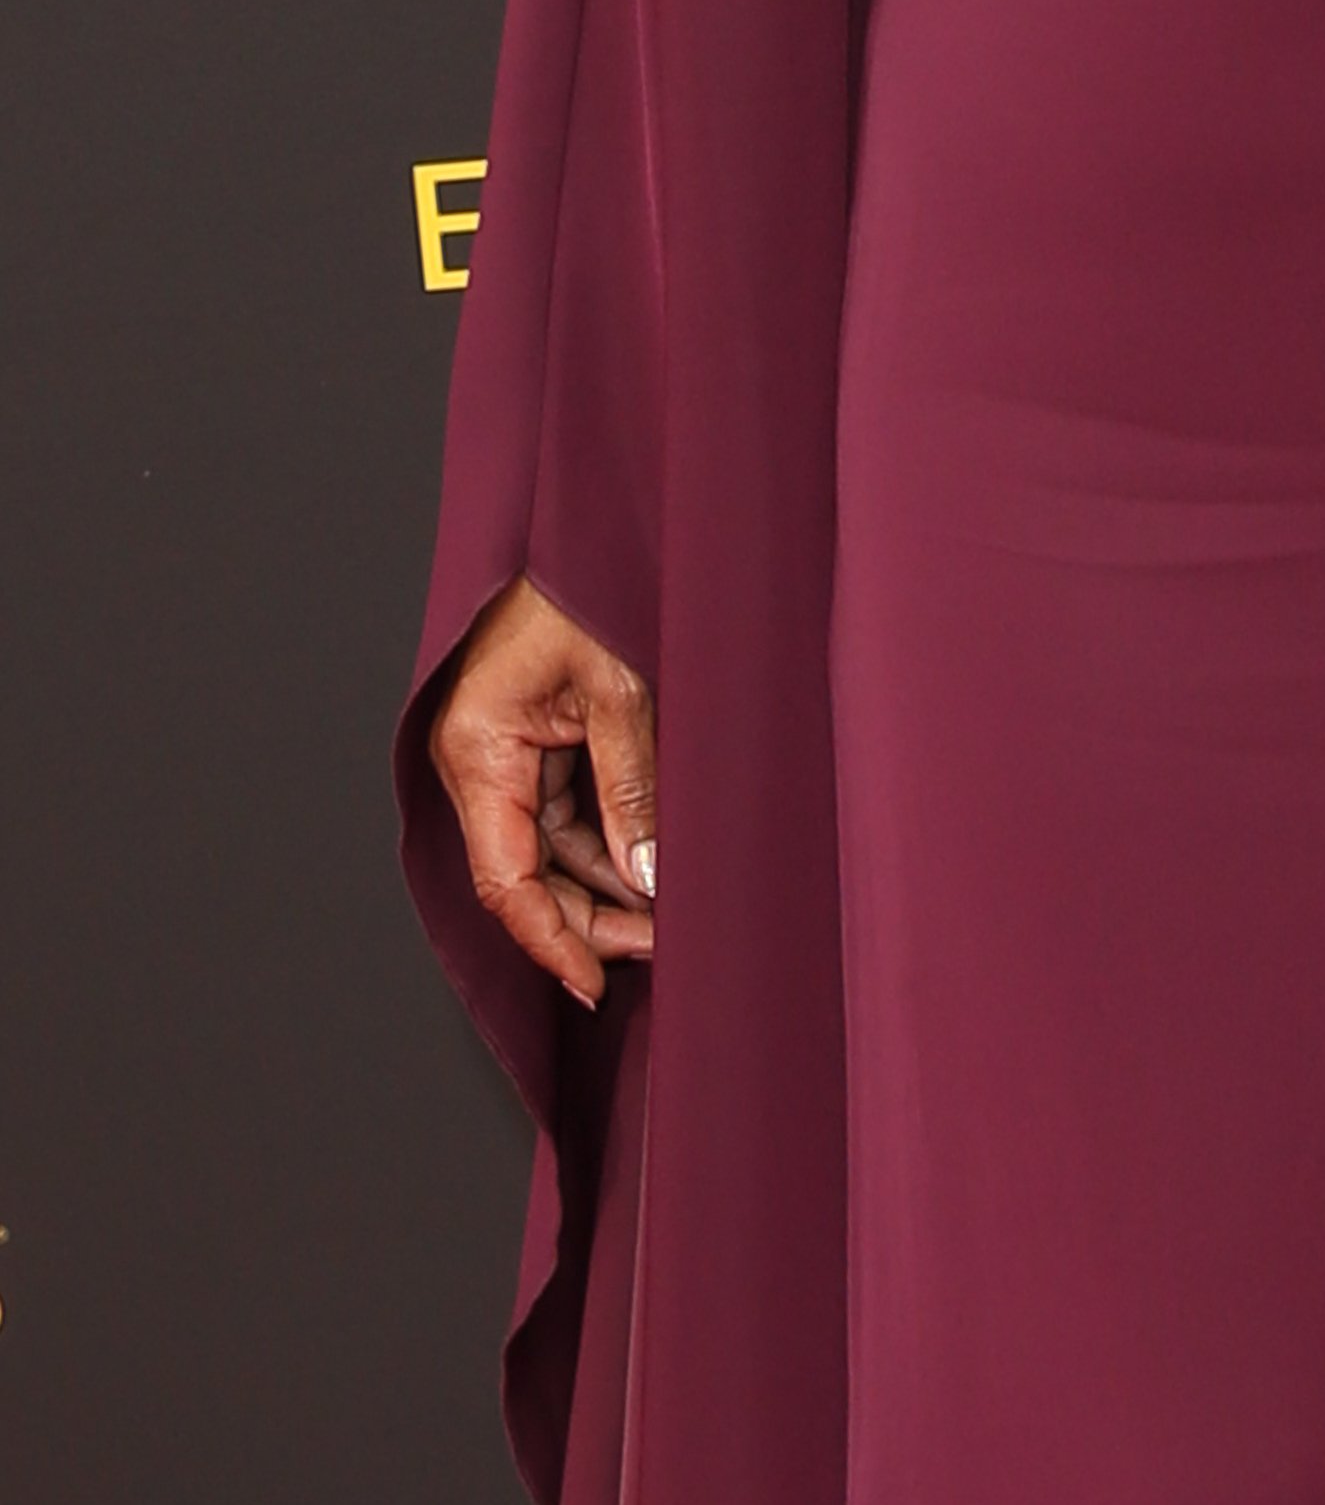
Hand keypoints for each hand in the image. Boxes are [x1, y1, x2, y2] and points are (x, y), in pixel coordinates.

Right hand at [429, 576, 656, 1008]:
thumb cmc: (588, 584)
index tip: (594, 982)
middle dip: (589, 916)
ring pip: (547, 848)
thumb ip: (631, 788)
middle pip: (525, 872)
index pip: (506, 878)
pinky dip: (605, 842)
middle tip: (660, 944)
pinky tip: (648, 866)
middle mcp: (478, 758)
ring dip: (602, 883)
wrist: (592, 522)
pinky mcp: (531, 738)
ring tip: (668, 912)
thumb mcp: (621, 689)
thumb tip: (647, 879)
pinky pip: (563, 812)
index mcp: (478, 749)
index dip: (551, 939)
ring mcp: (502, 751)